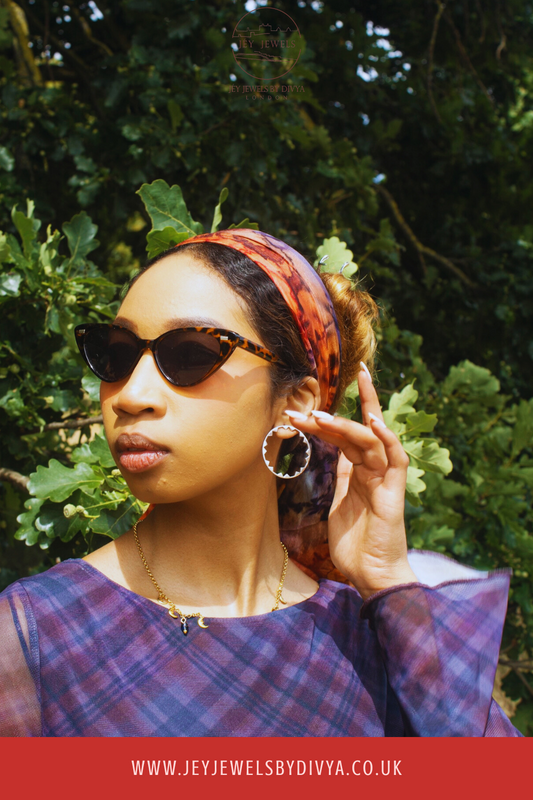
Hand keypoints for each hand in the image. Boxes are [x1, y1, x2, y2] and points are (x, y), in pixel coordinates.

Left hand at [285, 365, 417, 599]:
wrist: (372, 576)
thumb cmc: (356, 545)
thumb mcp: (340, 504)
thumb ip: (342, 478)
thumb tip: (335, 453)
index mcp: (360, 472)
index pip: (346, 436)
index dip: (326, 421)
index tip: (300, 410)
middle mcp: (374, 470)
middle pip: (356, 432)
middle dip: (329, 418)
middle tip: (299, 409)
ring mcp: (385, 479)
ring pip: (370, 440)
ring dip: (346, 425)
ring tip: (319, 417)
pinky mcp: (394, 493)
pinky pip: (396, 459)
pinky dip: (387, 439)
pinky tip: (374, 423)